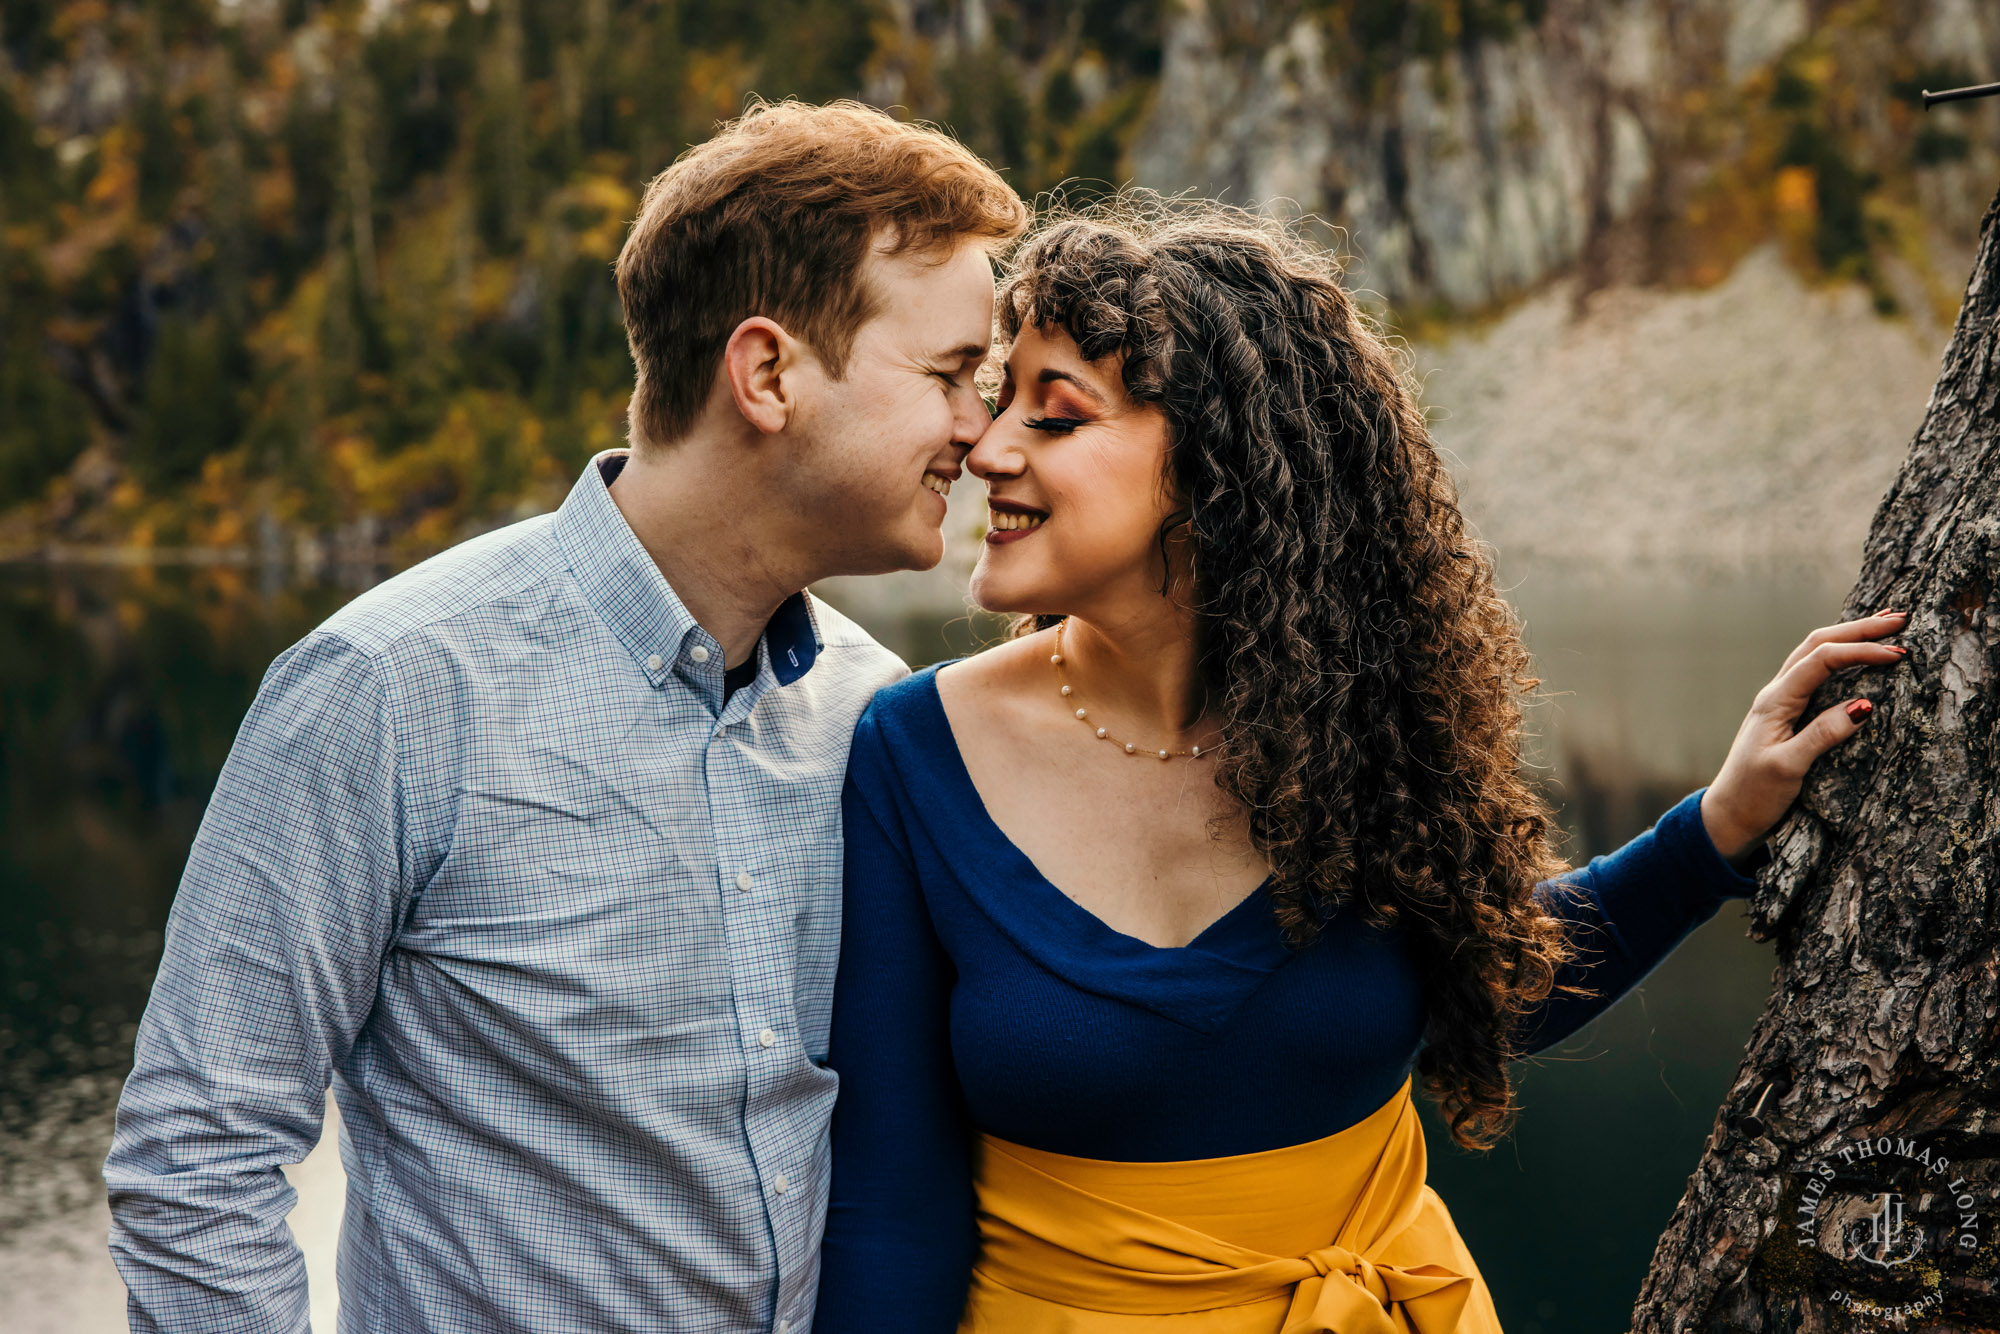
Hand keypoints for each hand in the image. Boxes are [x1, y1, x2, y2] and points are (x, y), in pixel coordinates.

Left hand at [1699, 608, 1908, 869]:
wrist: (1727, 815)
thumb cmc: (1754, 794)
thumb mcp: (1789, 768)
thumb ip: (1822, 735)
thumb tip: (1864, 705)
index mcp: (1775, 701)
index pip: (1821, 660)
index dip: (1859, 651)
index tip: (1898, 653)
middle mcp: (1776, 694)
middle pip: (1817, 645)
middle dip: (1858, 629)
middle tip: (1899, 619)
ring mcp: (1781, 702)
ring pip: (1815, 654)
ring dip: (1848, 636)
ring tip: (1885, 625)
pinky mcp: (1788, 714)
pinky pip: (1815, 673)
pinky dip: (1840, 656)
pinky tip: (1856, 654)